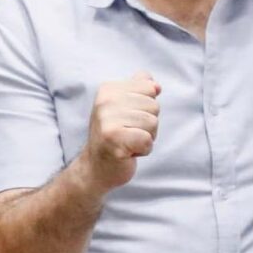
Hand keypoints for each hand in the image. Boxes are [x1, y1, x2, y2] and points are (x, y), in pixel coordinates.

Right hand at [82, 74, 160, 190]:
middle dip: (148, 124)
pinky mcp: (114, 140)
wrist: (95, 167)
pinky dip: (144, 150)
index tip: (128, 118)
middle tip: (128, 132)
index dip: (146, 107)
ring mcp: (107, 121)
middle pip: (153, 106)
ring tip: (128, 142)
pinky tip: (128, 152)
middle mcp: (105, 102)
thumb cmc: (115, 135)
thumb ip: (139, 89)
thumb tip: (156, 85)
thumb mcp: (124, 107)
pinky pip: (148, 140)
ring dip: (146, 137)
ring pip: (153, 123)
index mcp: (108, 90)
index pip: (149, 88)